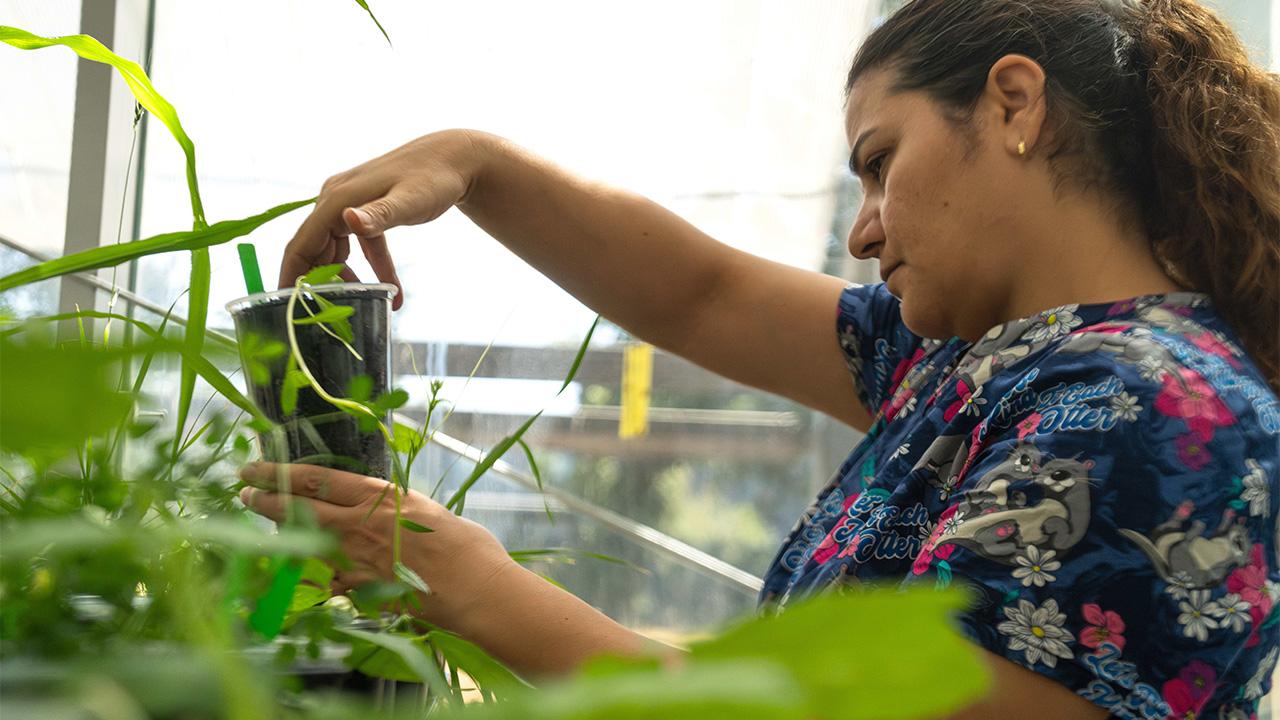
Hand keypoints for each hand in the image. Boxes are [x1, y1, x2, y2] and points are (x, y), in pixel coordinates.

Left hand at [238, 461, 513, 630]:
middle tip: (243, 491)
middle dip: (264, 498)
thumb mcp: (425, 509)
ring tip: (263, 524)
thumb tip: (374, 507)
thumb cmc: (464, 545)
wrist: (476, 590)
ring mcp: (353, 560)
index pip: (316, 479)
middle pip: (297, 508)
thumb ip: (392, 507)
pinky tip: (303, 571)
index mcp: (378, 497)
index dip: (279, 472)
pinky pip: (324, 578)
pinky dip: (312, 572)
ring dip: (280, 533)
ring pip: (302, 542)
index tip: (255, 467)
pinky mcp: (357, 591)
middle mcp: (358, 525)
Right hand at [279, 129, 495, 308]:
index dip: (290, 276)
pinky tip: (391, 291)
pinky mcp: (364, 208)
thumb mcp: (409, 201)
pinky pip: (361, 244)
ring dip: (347, 278)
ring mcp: (349, 204)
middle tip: (328, 317)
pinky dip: (372, 267)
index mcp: (337, 200)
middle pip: (314, 249)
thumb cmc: (433, 178)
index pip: (301, 243)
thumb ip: (379, 215)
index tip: (285, 307)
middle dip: (318, 283)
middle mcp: (335, 200)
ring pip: (336, 249)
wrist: (454, 159)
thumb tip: (348, 219)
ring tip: (362, 306)